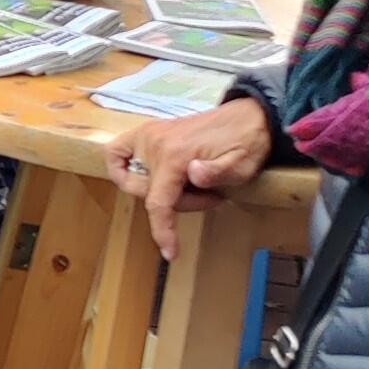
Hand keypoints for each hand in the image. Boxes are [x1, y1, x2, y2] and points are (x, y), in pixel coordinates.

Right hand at [110, 99, 271, 259]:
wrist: (250, 116)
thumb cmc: (248, 141)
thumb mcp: (242, 164)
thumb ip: (218, 171)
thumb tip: (193, 174)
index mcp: (176, 154)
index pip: (158, 202)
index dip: (162, 231)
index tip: (169, 252)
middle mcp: (156, 142)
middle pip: (147, 193)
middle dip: (175, 204)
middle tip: (207, 199)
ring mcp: (149, 135)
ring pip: (133, 178)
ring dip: (157, 190)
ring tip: (191, 187)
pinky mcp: (150, 133)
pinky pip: (118, 154)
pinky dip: (123, 168)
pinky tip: (147, 176)